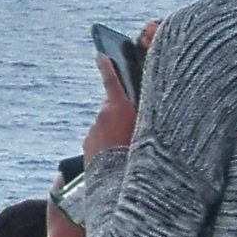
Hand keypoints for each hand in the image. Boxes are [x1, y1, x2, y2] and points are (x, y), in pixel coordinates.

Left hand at [83, 22, 150, 155]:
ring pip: (106, 125)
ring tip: (128, 147)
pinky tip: (117, 157)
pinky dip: (107, 144)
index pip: (111, 80)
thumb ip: (144, 114)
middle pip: (112, 107)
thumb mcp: (147, 129)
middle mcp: (102, 116)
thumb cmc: (139, 153)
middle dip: (120, 111)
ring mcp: (93, 131)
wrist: (116, 181)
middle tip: (133, 125)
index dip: (107, 66)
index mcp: (118, 108)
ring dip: (114, 131)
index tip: (101, 55)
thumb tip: (140, 107)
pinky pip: (99, 140)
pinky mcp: (88, 146)